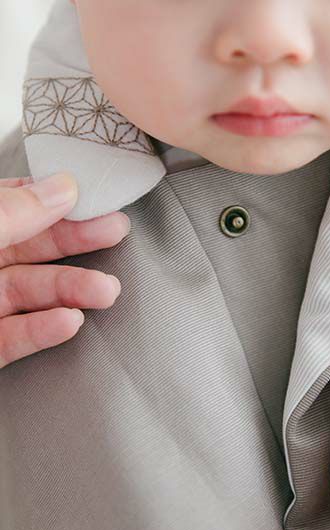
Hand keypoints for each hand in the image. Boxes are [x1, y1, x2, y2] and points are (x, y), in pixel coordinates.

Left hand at [0, 173, 130, 368]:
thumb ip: (11, 213)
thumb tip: (60, 188)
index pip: (17, 203)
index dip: (55, 198)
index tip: (94, 197)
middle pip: (34, 247)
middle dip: (78, 241)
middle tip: (115, 233)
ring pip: (33, 294)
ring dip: (73, 290)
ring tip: (105, 290)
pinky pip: (18, 337)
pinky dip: (46, 331)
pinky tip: (71, 322)